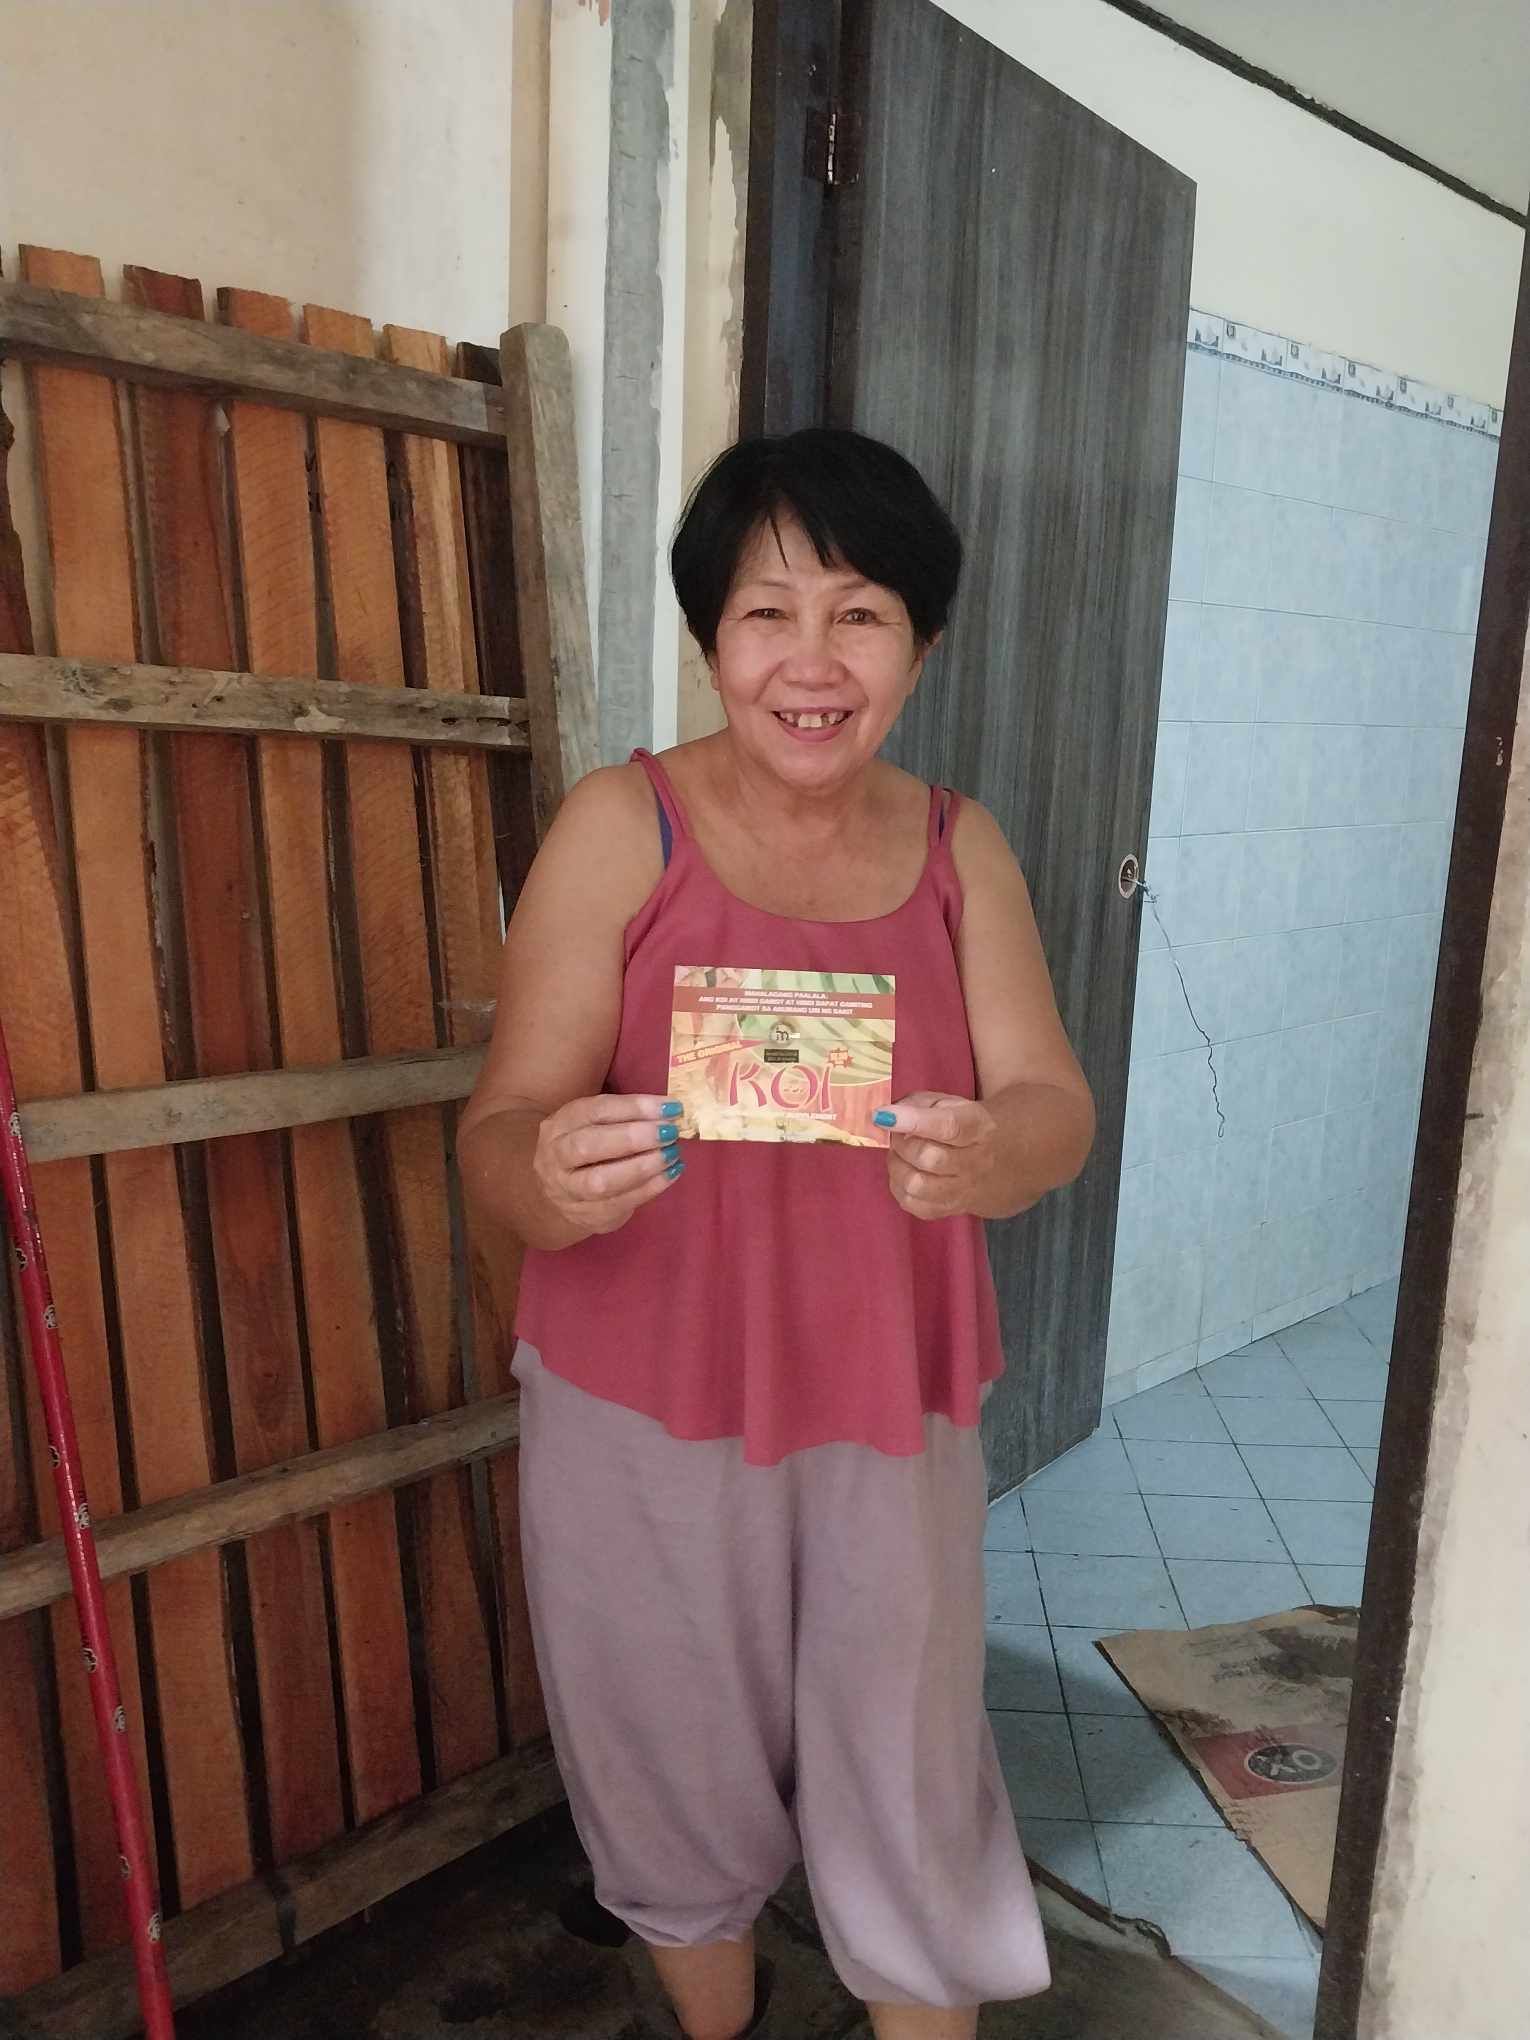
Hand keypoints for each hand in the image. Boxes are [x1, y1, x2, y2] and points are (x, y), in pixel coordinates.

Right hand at [532, 1094, 684, 1236]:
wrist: (564, 1196)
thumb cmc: (589, 1150)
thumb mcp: (594, 1126)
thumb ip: (625, 1117)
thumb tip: (669, 1112)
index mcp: (560, 1125)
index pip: (595, 1110)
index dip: (635, 1107)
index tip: (671, 1107)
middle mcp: (556, 1157)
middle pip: (588, 1145)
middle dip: (633, 1137)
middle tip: (669, 1132)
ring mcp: (568, 1191)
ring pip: (601, 1181)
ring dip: (643, 1166)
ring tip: (672, 1153)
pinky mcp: (588, 1216)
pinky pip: (620, 1203)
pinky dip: (651, 1187)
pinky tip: (671, 1173)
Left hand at [877, 1091, 996, 1219]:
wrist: (1002, 1158)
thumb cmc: (966, 1125)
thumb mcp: (949, 1103)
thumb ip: (917, 1104)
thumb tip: (885, 1116)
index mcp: (978, 1127)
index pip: (947, 1126)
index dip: (912, 1121)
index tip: (883, 1115)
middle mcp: (975, 1163)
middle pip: (929, 1158)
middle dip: (901, 1143)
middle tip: (897, 1134)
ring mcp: (964, 1190)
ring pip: (917, 1185)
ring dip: (897, 1166)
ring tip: (900, 1154)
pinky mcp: (950, 1209)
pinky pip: (913, 1204)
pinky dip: (899, 1187)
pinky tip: (905, 1171)